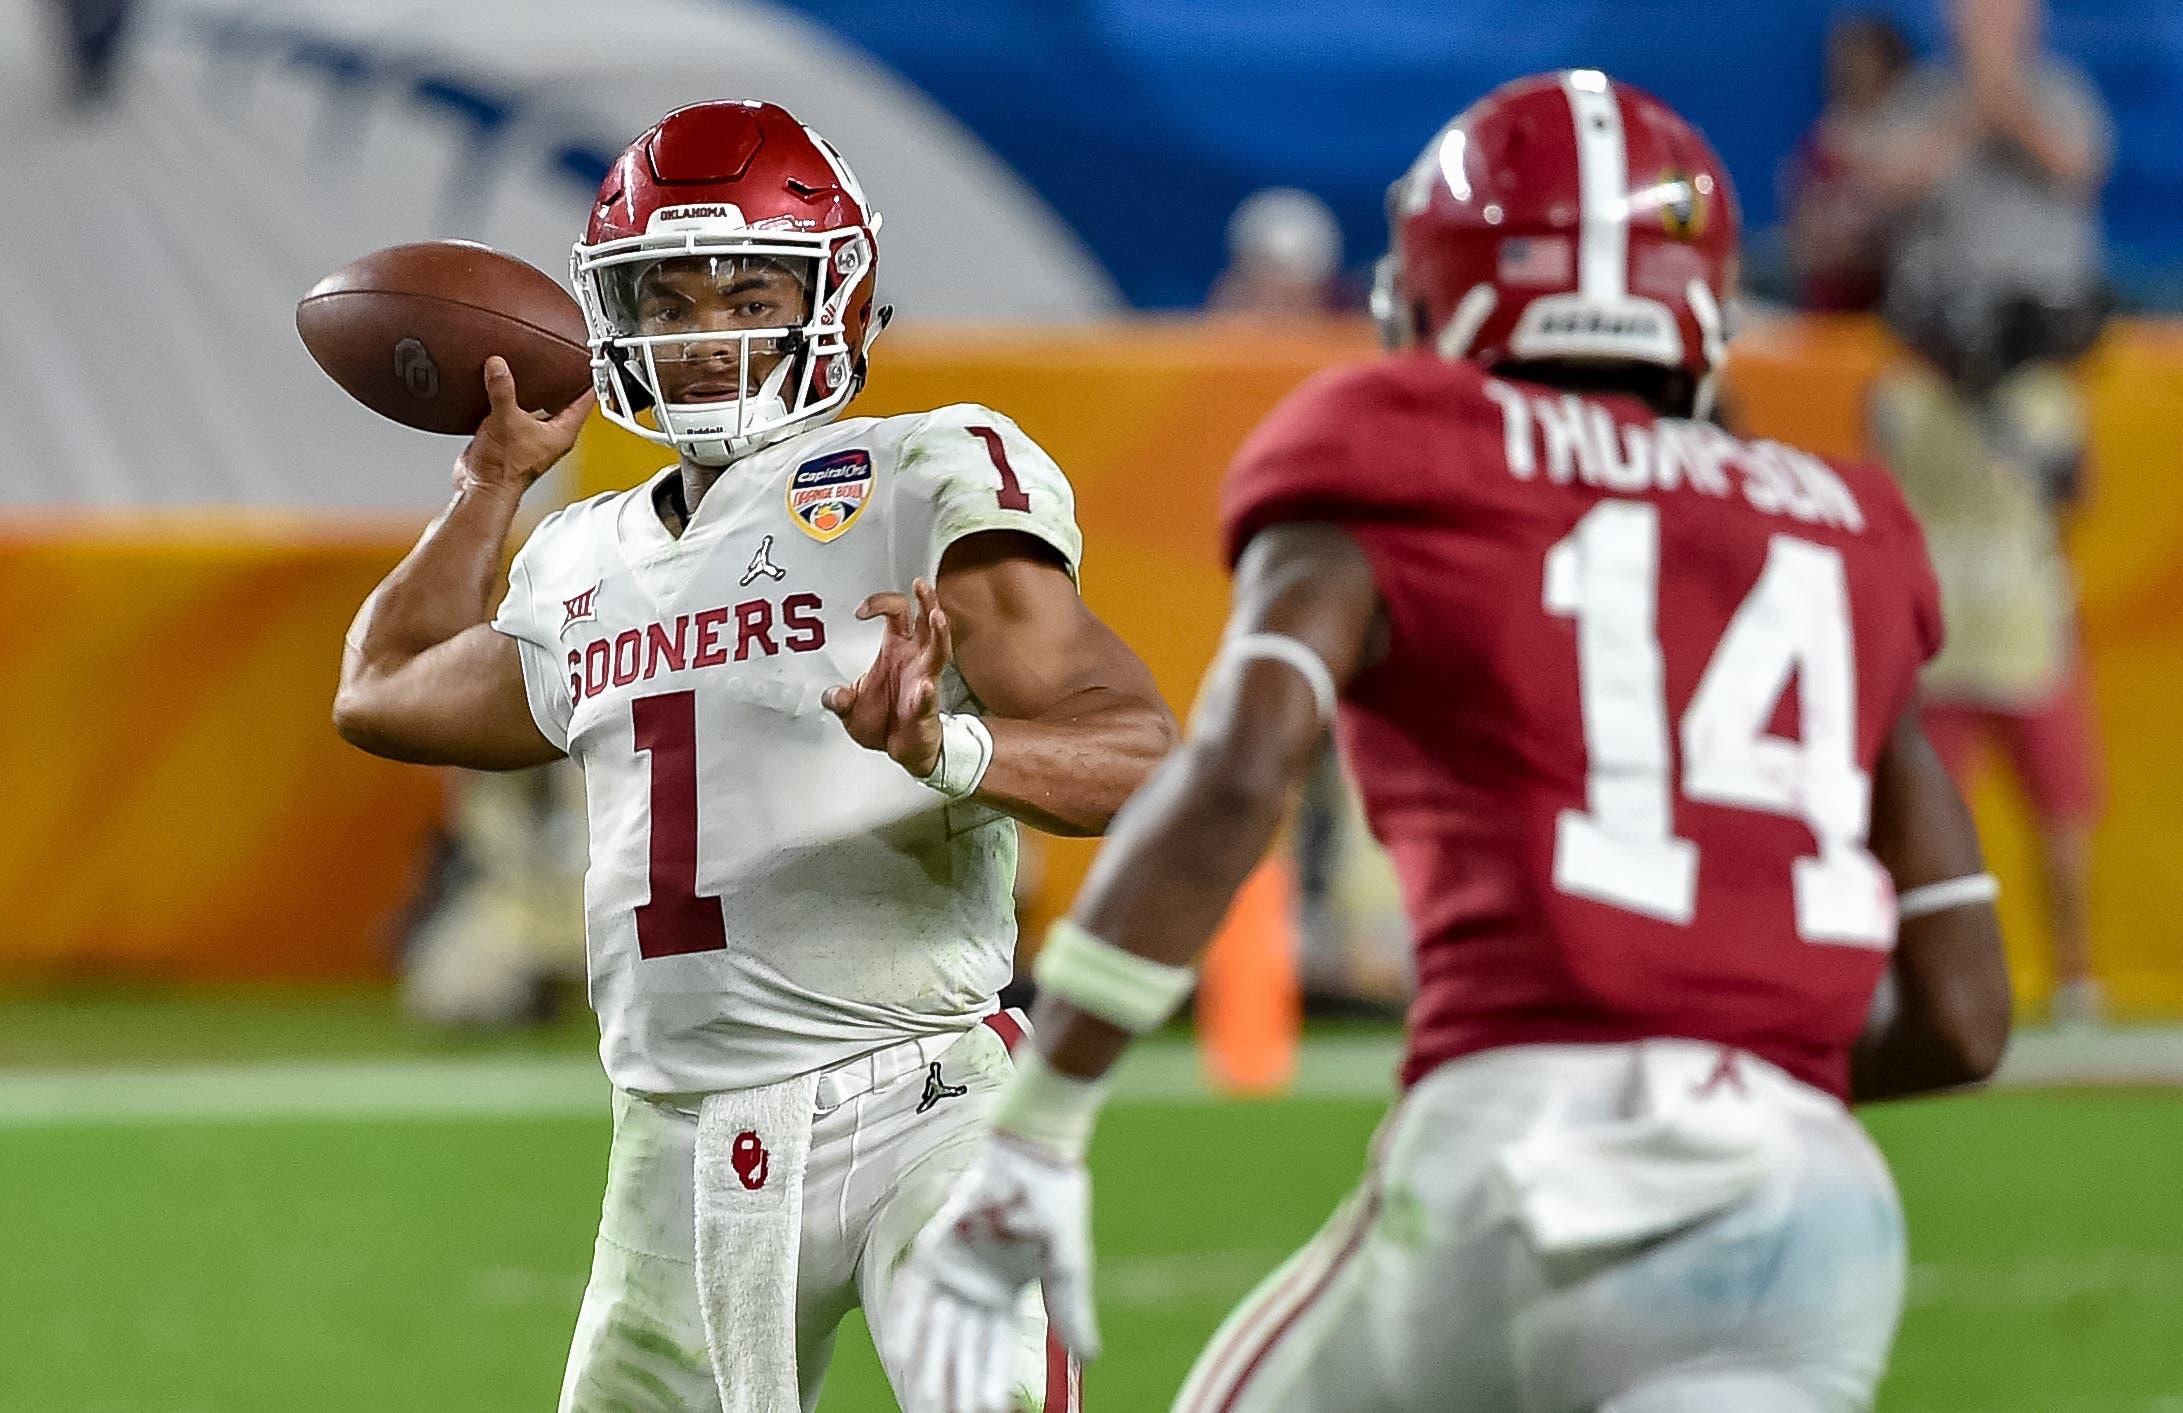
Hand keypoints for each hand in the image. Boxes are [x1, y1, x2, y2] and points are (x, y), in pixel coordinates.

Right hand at [451, 357, 596, 499]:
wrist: (482, 487)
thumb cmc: (505, 469)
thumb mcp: (506, 420)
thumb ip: (503, 390)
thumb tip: (499, 366)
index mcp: (563, 432)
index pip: (587, 399)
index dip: (589, 378)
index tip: (588, 360)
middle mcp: (552, 436)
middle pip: (564, 401)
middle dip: (559, 381)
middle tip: (556, 360)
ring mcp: (533, 438)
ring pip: (539, 407)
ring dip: (534, 390)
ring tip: (529, 369)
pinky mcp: (513, 439)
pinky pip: (517, 413)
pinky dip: (512, 400)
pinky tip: (502, 389)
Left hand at [823, 577, 951, 777]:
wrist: (903, 749)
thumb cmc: (886, 720)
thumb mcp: (851, 708)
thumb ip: (840, 698)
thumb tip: (831, 695)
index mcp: (896, 649)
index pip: (897, 613)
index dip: (881, 603)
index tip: (862, 611)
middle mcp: (915, 659)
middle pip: (926, 622)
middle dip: (926, 601)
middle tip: (922, 586)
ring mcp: (924, 680)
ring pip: (938, 649)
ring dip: (938, 633)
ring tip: (936, 618)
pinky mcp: (926, 706)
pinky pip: (927, 695)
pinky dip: (925, 692)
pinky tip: (924, 686)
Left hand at [887, 1136, 1099, 1412]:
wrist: (1034, 1153)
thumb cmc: (1055, 1203)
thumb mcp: (1068, 1265)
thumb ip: (1071, 1311)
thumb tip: (1092, 1359)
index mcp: (1005, 1292)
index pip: (993, 1350)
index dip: (990, 1384)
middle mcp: (974, 1286)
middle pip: (959, 1349)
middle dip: (956, 1387)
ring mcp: (951, 1268)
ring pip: (935, 1331)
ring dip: (931, 1367)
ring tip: (927, 1406)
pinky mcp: (933, 1248)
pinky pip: (913, 1295)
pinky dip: (908, 1325)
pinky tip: (900, 1357)